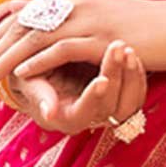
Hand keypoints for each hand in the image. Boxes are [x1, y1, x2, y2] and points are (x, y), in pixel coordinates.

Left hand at [0, 0, 165, 91]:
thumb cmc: (147, 27)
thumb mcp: (108, 15)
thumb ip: (82, 18)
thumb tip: (62, 31)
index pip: (30, 12)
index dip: (5, 32)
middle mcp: (79, 3)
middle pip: (27, 23)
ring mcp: (91, 20)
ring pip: (36, 38)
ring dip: (8, 59)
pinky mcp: (102, 39)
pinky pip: (61, 49)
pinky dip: (37, 62)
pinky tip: (20, 77)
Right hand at [0, 38, 147, 136]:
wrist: (45, 67)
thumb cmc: (32, 75)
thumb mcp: (29, 82)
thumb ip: (40, 95)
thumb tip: (49, 113)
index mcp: (67, 119)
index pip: (85, 114)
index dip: (93, 98)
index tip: (102, 80)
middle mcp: (91, 118)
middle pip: (112, 107)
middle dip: (116, 76)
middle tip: (117, 47)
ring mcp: (108, 107)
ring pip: (130, 101)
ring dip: (131, 75)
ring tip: (126, 47)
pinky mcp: (120, 94)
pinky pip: (137, 90)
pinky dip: (136, 71)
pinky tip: (130, 50)